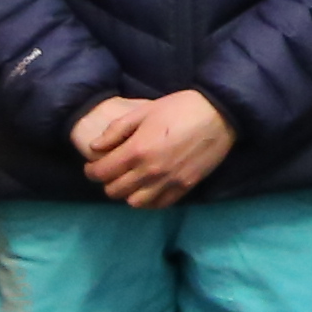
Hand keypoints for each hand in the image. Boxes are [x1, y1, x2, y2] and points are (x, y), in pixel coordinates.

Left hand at [73, 90, 234, 208]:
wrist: (219, 114)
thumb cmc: (180, 108)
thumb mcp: (144, 111)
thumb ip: (116, 130)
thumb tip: (94, 147)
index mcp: (137, 150)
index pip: (101, 173)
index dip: (91, 171)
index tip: (94, 165)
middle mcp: (150, 171)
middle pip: (114, 191)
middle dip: (107, 181)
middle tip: (112, 171)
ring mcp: (168, 182)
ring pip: (135, 202)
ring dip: (128, 193)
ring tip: (131, 181)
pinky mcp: (185, 187)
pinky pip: (158, 204)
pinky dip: (149, 200)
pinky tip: (149, 188)